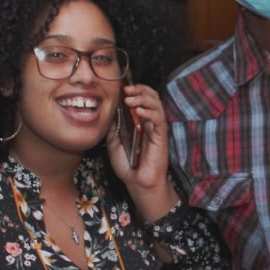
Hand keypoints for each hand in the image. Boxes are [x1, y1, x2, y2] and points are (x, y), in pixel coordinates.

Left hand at [107, 84, 174, 202]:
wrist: (137, 183)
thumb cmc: (128, 165)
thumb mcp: (113, 142)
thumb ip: (113, 127)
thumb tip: (108, 111)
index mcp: (139, 121)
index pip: (141, 98)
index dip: (134, 89)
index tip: (121, 87)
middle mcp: (149, 122)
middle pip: (151, 97)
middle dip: (140, 90)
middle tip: (127, 90)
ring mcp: (156, 128)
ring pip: (156, 104)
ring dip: (144, 98)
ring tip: (131, 100)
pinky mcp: (161, 136)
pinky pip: (159, 119)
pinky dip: (150, 112)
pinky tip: (139, 112)